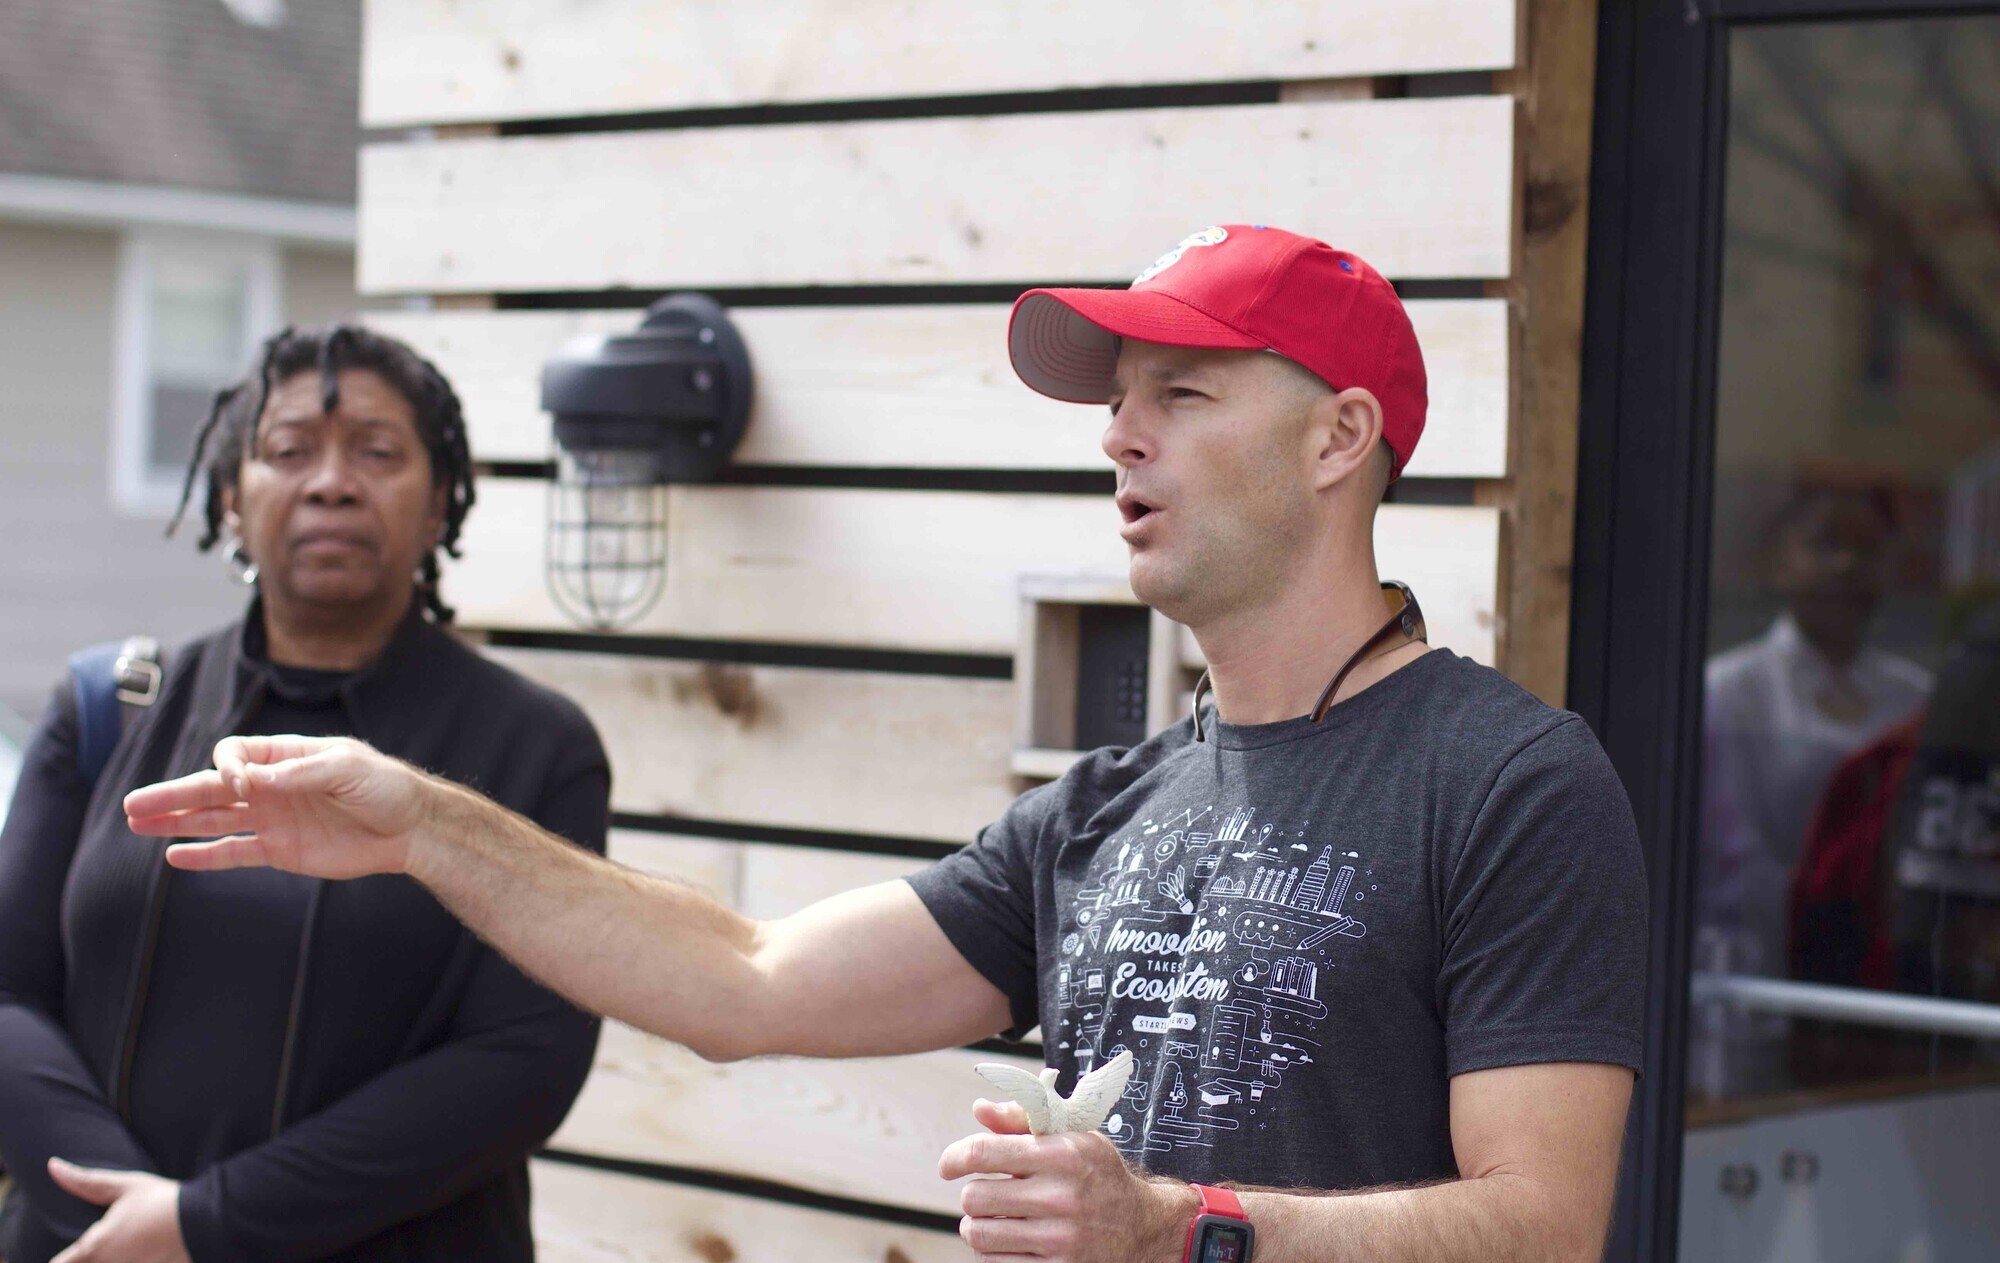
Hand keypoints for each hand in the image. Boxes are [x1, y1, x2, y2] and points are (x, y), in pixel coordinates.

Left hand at [46, 1159, 189, 1262]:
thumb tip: (53, 1166)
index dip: (65, 1257)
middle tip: (114, 1241)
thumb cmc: (163, 1202)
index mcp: (94, 1247)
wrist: (207, 1221)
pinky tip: (147, 1253)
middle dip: (91, 1257)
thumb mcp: (124, 1186)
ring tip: (133, 1244)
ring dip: (114, 1258)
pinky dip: (135, 1261)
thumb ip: (84, 1181)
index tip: (72, 1252)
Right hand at [123, 735, 430, 878]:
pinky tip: (175, 856)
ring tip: (138, 824)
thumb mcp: (349, 769)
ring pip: (214, 820)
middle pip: (212, 788)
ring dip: (177, 822)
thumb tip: (255, 781)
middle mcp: (272, 786)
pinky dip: (207, 855)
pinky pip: (235, 852)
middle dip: (173, 795)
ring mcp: (273, 818)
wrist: (411, 828)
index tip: (237, 783)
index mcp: (286, 756)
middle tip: (132, 804)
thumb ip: (301, 773)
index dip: (227, 767)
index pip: (236, 755)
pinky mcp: (281, 849)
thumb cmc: (385, 787)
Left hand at [939, 1099, 1195, 1261]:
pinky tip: (1008, 1240)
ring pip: (979, 1233)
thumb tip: (979, 1109)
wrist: (1143, 1227)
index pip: (983, 1152)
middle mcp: (1061, 1196)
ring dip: (977, 1225)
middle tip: (985, 1194)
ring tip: (993, 1218)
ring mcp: (1060, 1238)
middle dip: (972, 1194)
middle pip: (974, 1197)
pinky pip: (995, 1262)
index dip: (954, 1158)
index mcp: (1061, 1154)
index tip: (948, 1166)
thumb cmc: (1098, 1175)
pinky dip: (992, 1251)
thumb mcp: (1073, 1137)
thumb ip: (1024, 1120)